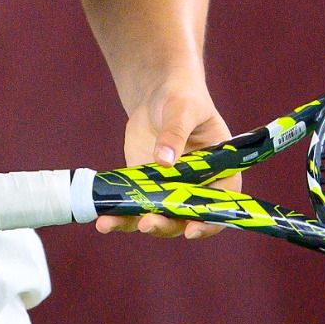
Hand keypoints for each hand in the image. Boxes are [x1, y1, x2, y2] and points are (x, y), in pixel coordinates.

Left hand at [95, 78, 234, 239]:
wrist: (158, 93)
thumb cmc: (182, 98)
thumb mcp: (182, 110)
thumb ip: (176, 133)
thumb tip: (164, 160)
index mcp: (219, 171)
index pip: (221, 204)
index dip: (208, 222)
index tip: (191, 230)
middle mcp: (197, 187)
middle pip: (186, 217)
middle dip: (167, 225)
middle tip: (147, 223)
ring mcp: (170, 189)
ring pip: (158, 217)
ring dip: (137, 224)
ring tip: (112, 224)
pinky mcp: (145, 186)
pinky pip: (135, 206)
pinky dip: (120, 216)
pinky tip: (103, 221)